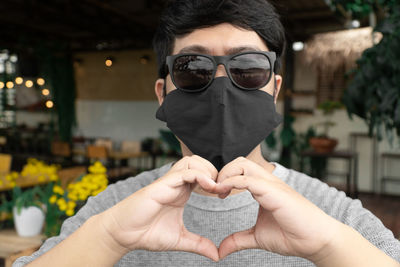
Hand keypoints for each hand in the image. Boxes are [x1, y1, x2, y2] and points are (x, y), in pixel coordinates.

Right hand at [100, 155, 219, 260]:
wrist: (123, 234)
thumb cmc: (146, 233)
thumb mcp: (179, 239)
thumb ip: (198, 244)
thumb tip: (217, 255)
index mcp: (182, 192)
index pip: (203, 174)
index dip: (217, 181)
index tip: (225, 195)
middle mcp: (176, 184)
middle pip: (199, 162)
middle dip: (214, 171)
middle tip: (222, 189)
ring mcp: (169, 182)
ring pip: (192, 161)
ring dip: (207, 170)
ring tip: (215, 188)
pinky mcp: (162, 185)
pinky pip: (185, 172)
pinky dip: (200, 176)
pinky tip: (209, 187)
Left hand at [216, 157, 340, 261]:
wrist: (316, 242)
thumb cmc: (292, 236)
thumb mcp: (258, 237)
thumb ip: (238, 240)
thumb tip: (220, 251)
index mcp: (264, 188)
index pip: (240, 170)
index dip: (224, 178)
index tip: (216, 194)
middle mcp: (268, 183)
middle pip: (240, 161)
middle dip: (223, 172)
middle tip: (215, 191)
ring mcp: (272, 185)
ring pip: (243, 164)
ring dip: (225, 174)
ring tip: (218, 191)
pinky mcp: (274, 192)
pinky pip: (248, 180)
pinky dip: (232, 182)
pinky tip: (224, 193)